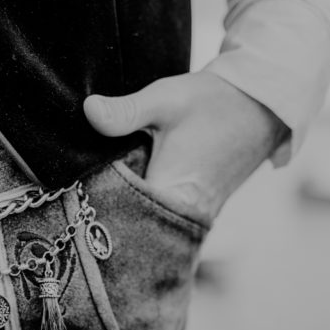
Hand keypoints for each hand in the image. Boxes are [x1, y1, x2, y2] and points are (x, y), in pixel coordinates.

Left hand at [83, 71, 286, 222]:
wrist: (261, 106)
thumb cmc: (215, 102)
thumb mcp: (166, 99)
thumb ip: (127, 111)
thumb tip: (89, 111)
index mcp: (173, 196)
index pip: (122, 222)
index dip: (92, 216)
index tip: (67, 205)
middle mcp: (183, 217)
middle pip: (130, 230)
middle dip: (101, 220)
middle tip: (69, 205)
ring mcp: (189, 219)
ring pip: (144, 226)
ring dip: (120, 215)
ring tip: (86, 203)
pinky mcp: (192, 212)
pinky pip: (156, 219)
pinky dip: (138, 210)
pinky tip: (116, 195)